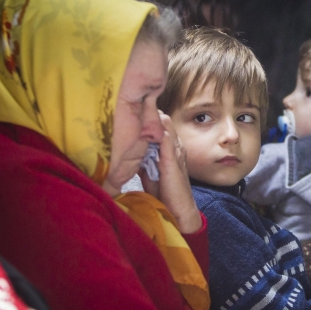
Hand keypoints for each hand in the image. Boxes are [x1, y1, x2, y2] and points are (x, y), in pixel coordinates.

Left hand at [141, 113, 201, 233]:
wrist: (179, 212)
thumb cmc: (165, 194)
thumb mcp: (151, 172)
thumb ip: (144, 159)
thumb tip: (130, 150)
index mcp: (170, 149)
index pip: (161, 125)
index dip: (150, 115)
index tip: (136, 106)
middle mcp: (175, 147)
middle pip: (164, 121)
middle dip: (151, 110)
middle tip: (138, 97)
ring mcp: (176, 152)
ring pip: (166, 126)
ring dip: (155, 116)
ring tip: (143, 102)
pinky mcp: (173, 161)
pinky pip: (167, 139)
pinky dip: (159, 129)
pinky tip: (152, 120)